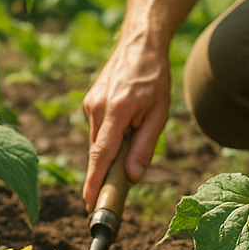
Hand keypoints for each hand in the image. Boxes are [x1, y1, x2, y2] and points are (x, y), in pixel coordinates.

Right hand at [82, 37, 170, 210]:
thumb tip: (132, 177)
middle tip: (118, 186)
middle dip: (105, 172)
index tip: (89, 204)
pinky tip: (126, 124)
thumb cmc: (155, 79)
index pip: (101, 154)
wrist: (140, 45)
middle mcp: (97, 107)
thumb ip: (144, 146)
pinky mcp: (89, 101)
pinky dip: (108, 137)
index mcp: (117, 110)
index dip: (94, 182)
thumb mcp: (159, 114)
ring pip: (97, 142)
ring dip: (110, 151)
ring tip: (134, 134)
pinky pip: (97, 130)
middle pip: (98, 152)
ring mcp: (90, 103)